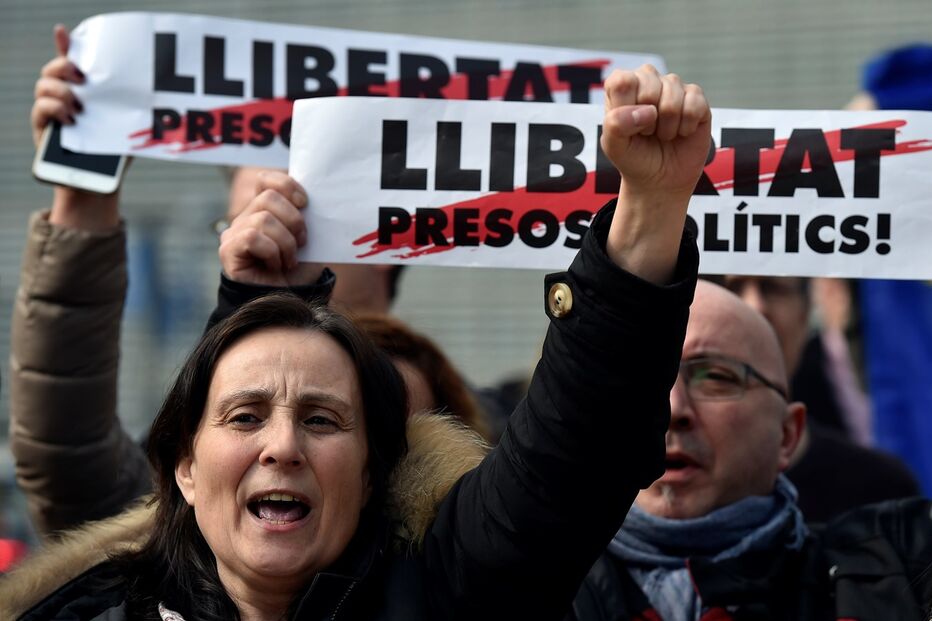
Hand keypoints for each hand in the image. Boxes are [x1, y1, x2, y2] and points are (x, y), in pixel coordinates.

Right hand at [34, 24, 122, 229]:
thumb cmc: (117, 152)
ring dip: (61, 90)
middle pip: (54, 68)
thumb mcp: (129, 128)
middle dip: (65, 66)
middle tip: (84, 77)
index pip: (73, 61)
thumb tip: (162, 100)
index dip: (66, 44)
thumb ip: (135, 111)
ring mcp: (51, 110)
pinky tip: (69, 117)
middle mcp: (64, 95)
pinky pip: (40, 108)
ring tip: (78, 106)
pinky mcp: (43, 127)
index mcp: (85, 91)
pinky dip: (53, 108)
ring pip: (44, 85)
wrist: (100, 184)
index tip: (64, 31)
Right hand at [219, 170, 324, 286]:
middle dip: (294, 220)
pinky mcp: (228, 251)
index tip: (305, 203)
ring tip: (289, 261)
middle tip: (302, 243)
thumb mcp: (308, 238)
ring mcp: (233, 234)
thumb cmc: (300, 272)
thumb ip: (304, 216)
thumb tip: (309, 197)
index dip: (286, 184)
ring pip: (263, 218)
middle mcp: (245, 219)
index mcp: (263, 211)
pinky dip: (272, 252)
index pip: (266, 179)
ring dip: (286, 242)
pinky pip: (252, 237)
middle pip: (268, 197)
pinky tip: (275, 267)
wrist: (291, 303)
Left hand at [601, 65, 710, 199]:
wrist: (660, 180)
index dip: (626, 108)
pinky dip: (686, 127)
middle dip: (647, 121)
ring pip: (672, 98)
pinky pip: (694, 105)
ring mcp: (673, 87)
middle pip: (649, 86)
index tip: (628, 126)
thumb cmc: (633, 157)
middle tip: (647, 132)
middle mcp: (647, 80)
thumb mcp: (613, 146)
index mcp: (621, 87)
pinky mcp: (696, 98)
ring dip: (667, 127)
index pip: (622, 81)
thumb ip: (616, 124)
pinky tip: (680, 132)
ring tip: (662, 134)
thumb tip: (648, 110)